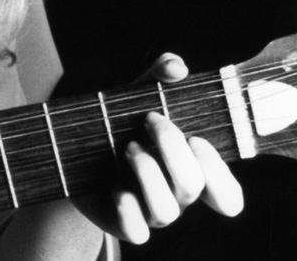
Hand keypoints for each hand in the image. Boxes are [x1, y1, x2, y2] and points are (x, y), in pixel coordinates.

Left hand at [75, 53, 243, 243]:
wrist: (70, 152)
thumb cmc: (117, 124)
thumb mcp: (137, 96)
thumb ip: (158, 77)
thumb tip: (175, 66)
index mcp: (191, 172)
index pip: (228, 195)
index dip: (218, 170)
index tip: (195, 138)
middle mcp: (176, 196)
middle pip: (192, 186)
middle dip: (172, 147)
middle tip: (149, 119)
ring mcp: (151, 213)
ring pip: (166, 210)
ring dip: (147, 172)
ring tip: (127, 147)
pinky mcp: (124, 224)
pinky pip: (136, 231)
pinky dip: (127, 208)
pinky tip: (115, 186)